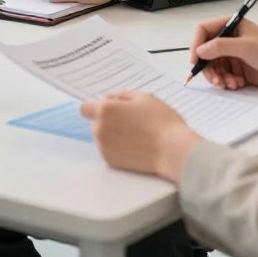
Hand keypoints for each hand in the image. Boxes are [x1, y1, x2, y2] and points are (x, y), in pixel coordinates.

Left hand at [80, 93, 198, 182]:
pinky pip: (108, 150)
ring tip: (135, 135)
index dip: (95, 107)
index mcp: (107, 109)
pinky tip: (134, 146)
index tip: (108, 109)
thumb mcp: (144, 98)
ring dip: (111, 135)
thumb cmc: (161, 122)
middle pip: (95, 123)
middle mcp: (101, 128)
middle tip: (129, 122)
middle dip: (107, 121)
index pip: (85, 108)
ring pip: (102, 137)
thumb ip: (122, 95)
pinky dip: (117, 148)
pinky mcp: (111, 161)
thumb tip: (109, 98)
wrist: (172, 151)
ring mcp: (104, 147)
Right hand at [191, 18, 257, 92]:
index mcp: (232, 25)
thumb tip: (200, 50)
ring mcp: (235, 55)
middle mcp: (231, 39)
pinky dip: (227, 82)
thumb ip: (220, 47)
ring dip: (218, 77)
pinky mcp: (240, 69)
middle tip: (214, 80)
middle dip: (208, 67)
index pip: (204, 30)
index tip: (195, 59)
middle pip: (207, 52)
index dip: (197, 44)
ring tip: (228, 84)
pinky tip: (237, 84)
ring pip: (214, 66)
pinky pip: (224, 76)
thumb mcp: (245, 47)